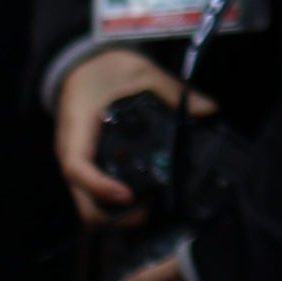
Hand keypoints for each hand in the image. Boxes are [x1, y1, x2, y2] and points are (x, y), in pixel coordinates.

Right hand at [54, 43, 212, 224]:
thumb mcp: (140, 72)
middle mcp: (73, 152)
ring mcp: (79, 162)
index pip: (77, 168)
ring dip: (112, 214)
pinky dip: (112, 203)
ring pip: (86, 202)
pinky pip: (94, 193)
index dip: (99, 187)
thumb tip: (208, 108)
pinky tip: (140, 200)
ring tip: (147, 212)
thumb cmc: (105, 70)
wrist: (83, 65)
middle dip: (110, 215)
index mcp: (77, 131)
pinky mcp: (88, 165)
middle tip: (147, 214)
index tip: (128, 195)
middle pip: (81, 199)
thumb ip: (172, 90)